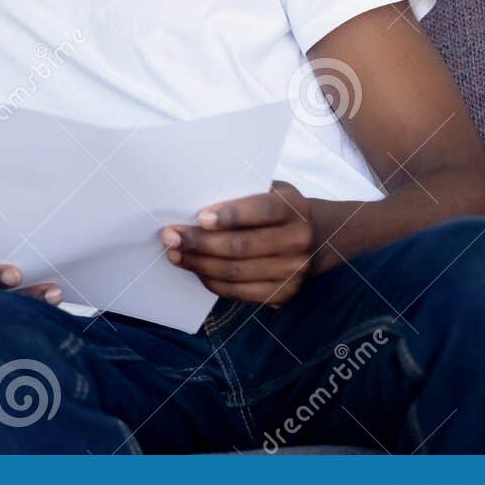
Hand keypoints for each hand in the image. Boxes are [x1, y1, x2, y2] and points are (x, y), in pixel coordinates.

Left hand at [160, 181, 314, 305]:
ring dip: (199, 264)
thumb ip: (239, 195)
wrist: (313, 237)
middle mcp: (298, 241)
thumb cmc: (275, 208)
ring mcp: (293, 271)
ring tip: (175, 254)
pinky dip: (212, 281)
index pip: (262, 210)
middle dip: (200, 242)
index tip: (201, 218)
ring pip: (236, 271)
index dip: (230, 215)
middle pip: (242, 246)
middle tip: (171, 237)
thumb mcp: (267, 190)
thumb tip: (191, 206)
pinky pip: (239, 291)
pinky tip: (195, 269)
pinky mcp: (284, 294)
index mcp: (293, 208)